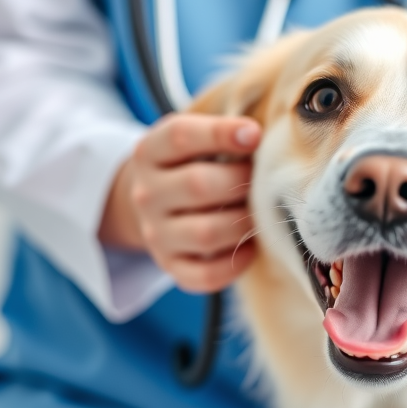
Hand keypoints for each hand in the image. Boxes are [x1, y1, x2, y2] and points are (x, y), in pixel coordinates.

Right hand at [99, 114, 261, 292]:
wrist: (156, 202)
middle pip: (198, 185)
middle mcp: (146, 194)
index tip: (254, 133)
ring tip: (258, 212)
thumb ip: (224, 132)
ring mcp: (156, 234)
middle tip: (260, 179)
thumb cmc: (192, 161)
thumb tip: (260, 135)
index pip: (180, 137)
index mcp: (150, 152)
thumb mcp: (196, 136)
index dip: (220, 133)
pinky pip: (206, 275)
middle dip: (240, 181)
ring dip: (243, 222)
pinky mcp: (171, 266)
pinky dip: (236, 263)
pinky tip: (251, 246)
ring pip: (206, 233)